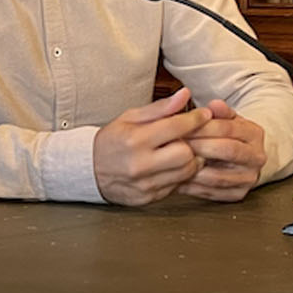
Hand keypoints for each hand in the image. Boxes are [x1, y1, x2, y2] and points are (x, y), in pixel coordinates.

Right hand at [93, 88, 211, 205]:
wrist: (88, 170)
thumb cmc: (111, 140)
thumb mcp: (130, 117)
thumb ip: (160, 108)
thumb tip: (185, 94)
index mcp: (135, 139)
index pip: (176, 127)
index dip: (195, 119)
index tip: (203, 114)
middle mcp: (140, 164)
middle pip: (186, 153)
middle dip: (191, 143)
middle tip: (187, 138)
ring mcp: (145, 184)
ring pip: (186, 172)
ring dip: (189, 161)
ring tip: (179, 152)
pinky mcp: (148, 198)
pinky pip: (176, 186)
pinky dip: (178, 175)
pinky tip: (169, 166)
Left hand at [178, 100, 267, 201]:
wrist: (241, 157)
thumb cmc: (227, 135)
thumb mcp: (225, 118)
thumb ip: (219, 111)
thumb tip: (214, 104)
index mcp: (255, 134)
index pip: (228, 128)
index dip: (203, 126)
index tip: (181, 125)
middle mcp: (256, 158)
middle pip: (226, 150)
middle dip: (198, 145)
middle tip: (175, 142)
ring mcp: (249, 179)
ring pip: (218, 176)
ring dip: (193, 169)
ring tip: (172, 160)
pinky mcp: (237, 195)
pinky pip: (211, 193)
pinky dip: (192, 186)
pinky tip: (175, 177)